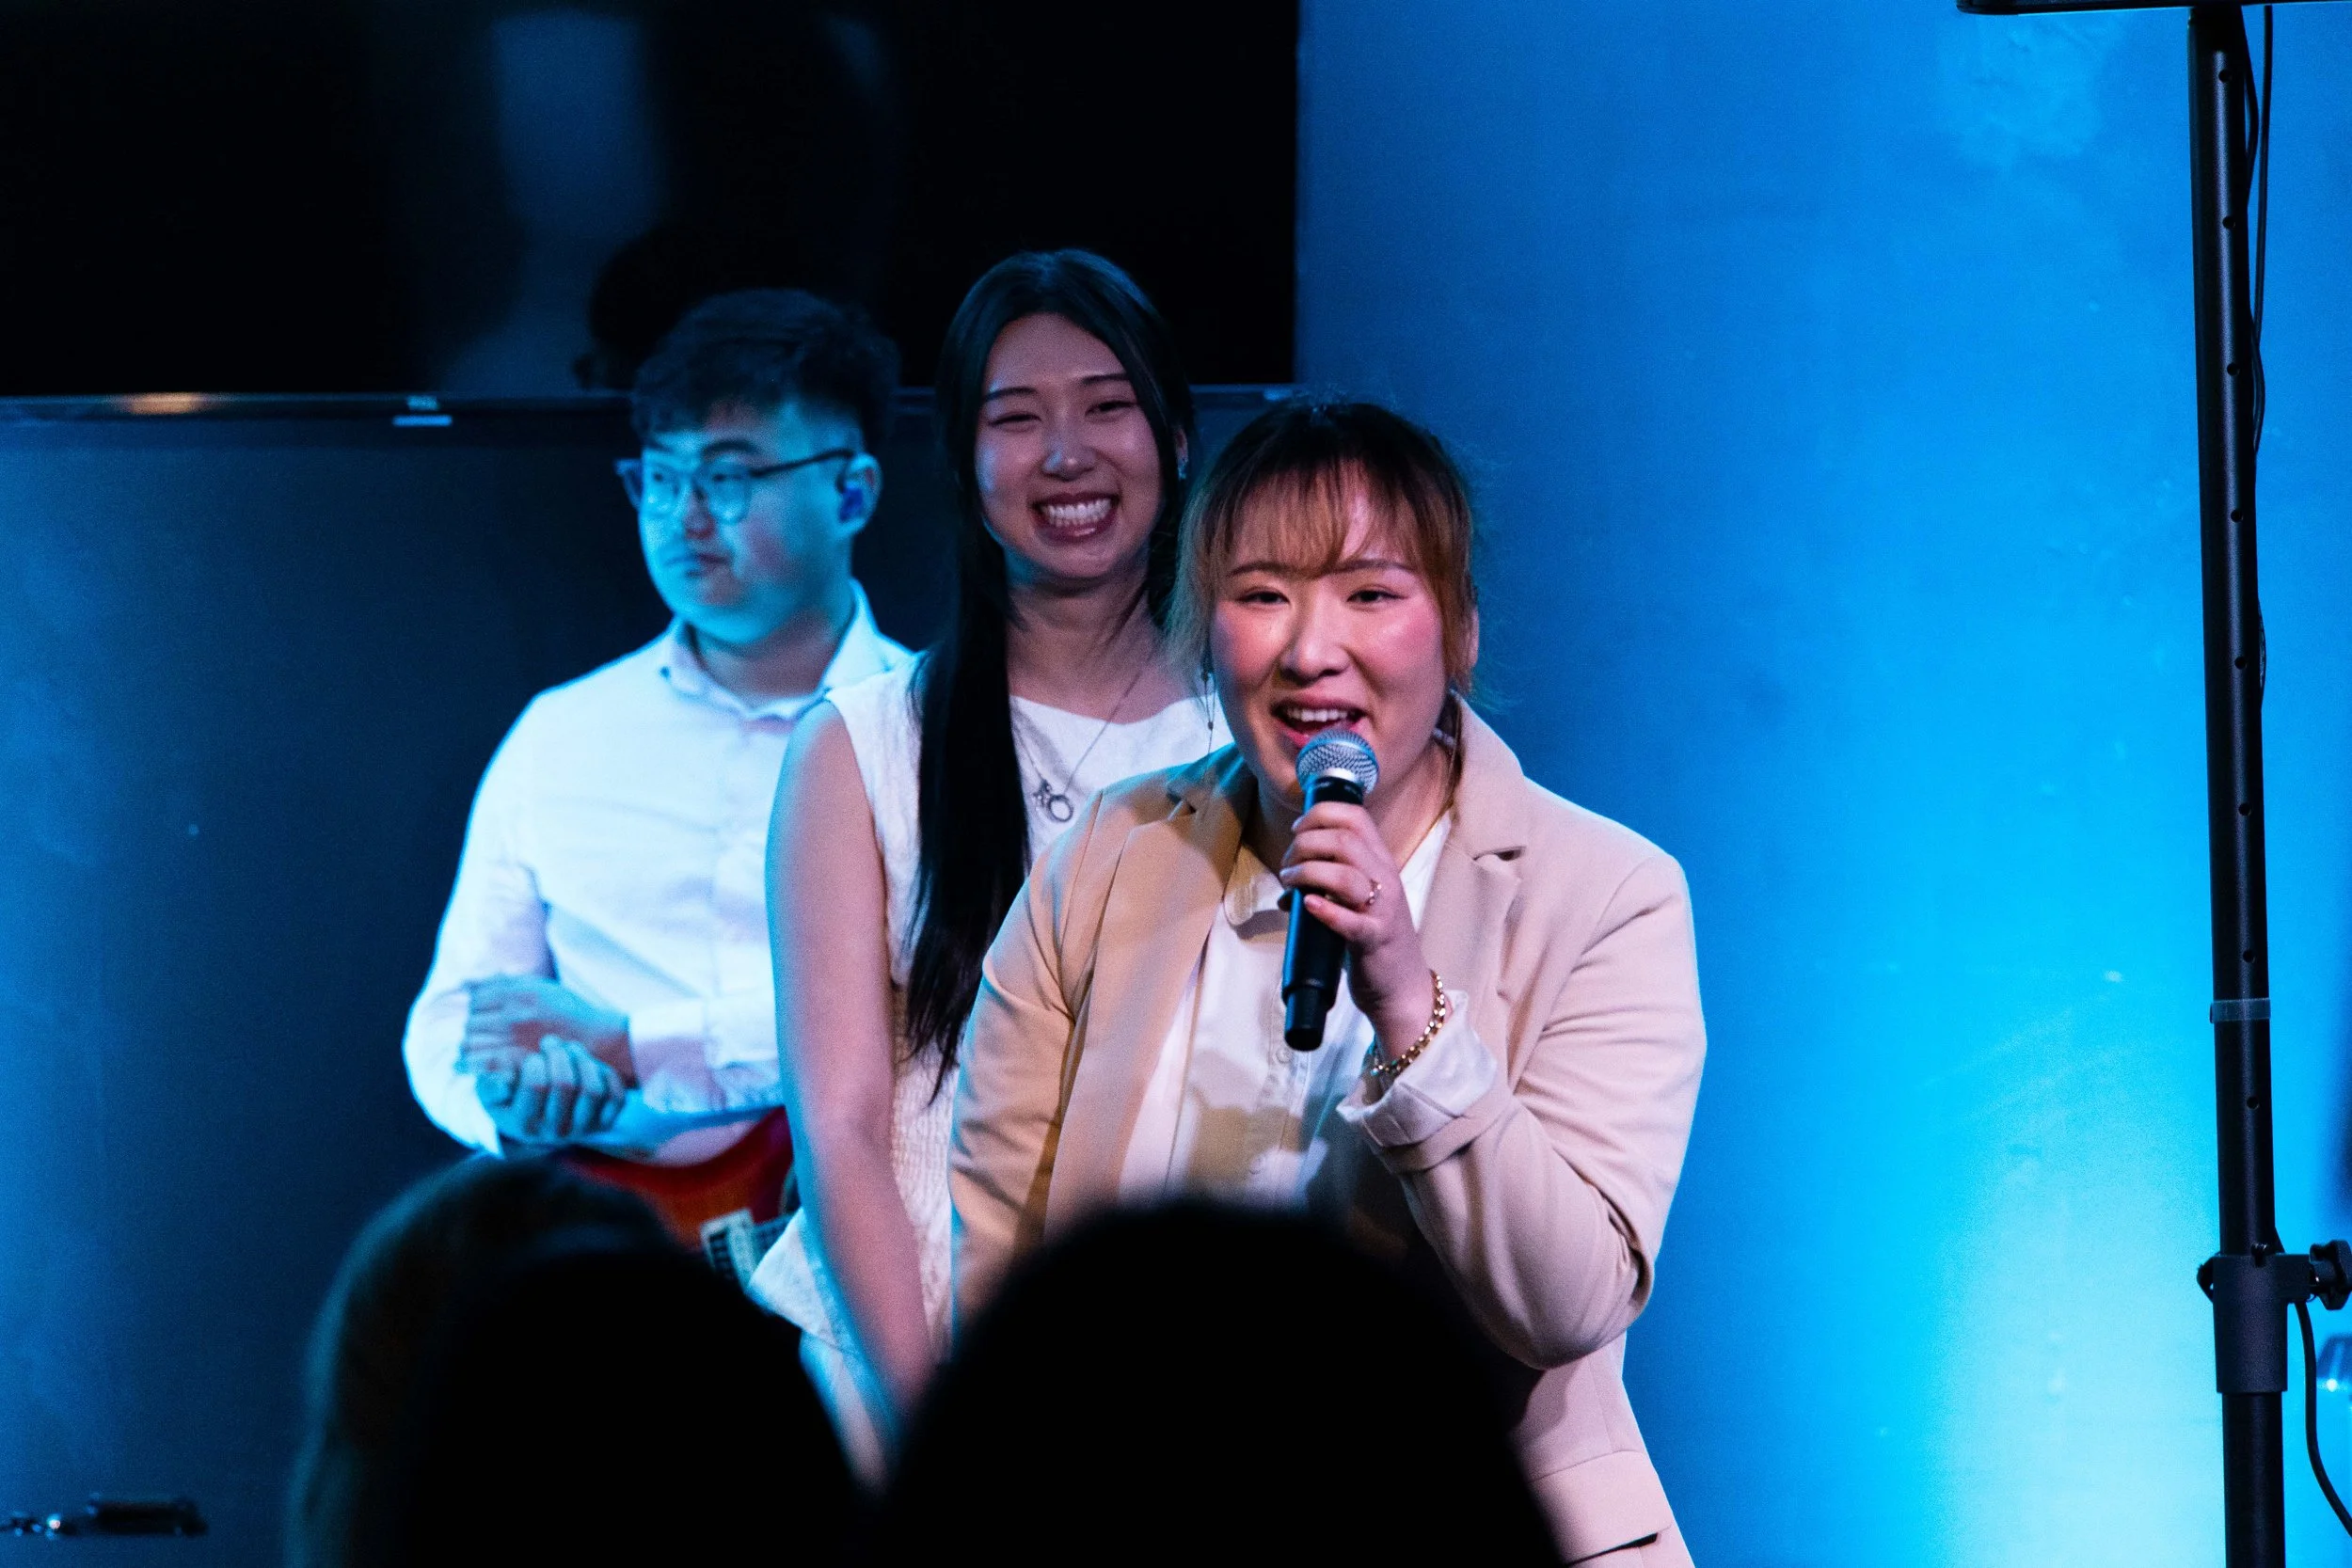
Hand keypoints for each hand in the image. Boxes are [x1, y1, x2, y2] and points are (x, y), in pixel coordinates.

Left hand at [461, 975, 633, 1083]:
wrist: (601, 1042)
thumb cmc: (568, 1014)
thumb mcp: (540, 988)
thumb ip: (504, 983)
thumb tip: (465, 982)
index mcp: (521, 994)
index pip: (476, 1000)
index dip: (478, 1009)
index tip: (488, 1017)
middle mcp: (516, 1016)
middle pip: (470, 1023)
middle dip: (474, 1030)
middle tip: (486, 1037)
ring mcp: (516, 1041)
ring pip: (470, 1045)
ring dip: (472, 1049)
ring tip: (482, 1052)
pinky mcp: (519, 1064)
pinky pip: (482, 1064)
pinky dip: (476, 1066)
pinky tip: (481, 1066)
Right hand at [473, 1036, 627, 1145]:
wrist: (535, 1118)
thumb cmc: (509, 1098)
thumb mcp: (489, 1091)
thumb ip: (490, 1084)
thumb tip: (506, 1082)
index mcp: (524, 1125)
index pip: (536, 1086)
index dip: (534, 1062)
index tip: (532, 1056)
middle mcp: (555, 1133)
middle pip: (565, 1085)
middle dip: (558, 1054)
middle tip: (551, 1042)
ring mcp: (583, 1129)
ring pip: (593, 1090)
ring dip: (583, 1060)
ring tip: (570, 1048)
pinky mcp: (604, 1123)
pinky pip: (616, 1097)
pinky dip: (607, 1074)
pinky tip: (589, 1064)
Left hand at [1277, 800, 1435, 1051]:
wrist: (1402, 986)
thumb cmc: (1374, 941)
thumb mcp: (1357, 904)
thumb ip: (1328, 888)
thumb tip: (1285, 894)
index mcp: (1381, 863)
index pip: (1356, 817)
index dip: (1321, 814)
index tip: (1297, 830)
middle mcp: (1385, 879)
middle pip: (1344, 841)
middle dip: (1305, 844)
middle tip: (1288, 864)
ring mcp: (1382, 910)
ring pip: (1345, 874)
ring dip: (1307, 872)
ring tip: (1289, 883)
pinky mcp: (1374, 940)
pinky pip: (1351, 921)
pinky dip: (1326, 911)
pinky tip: (1308, 905)